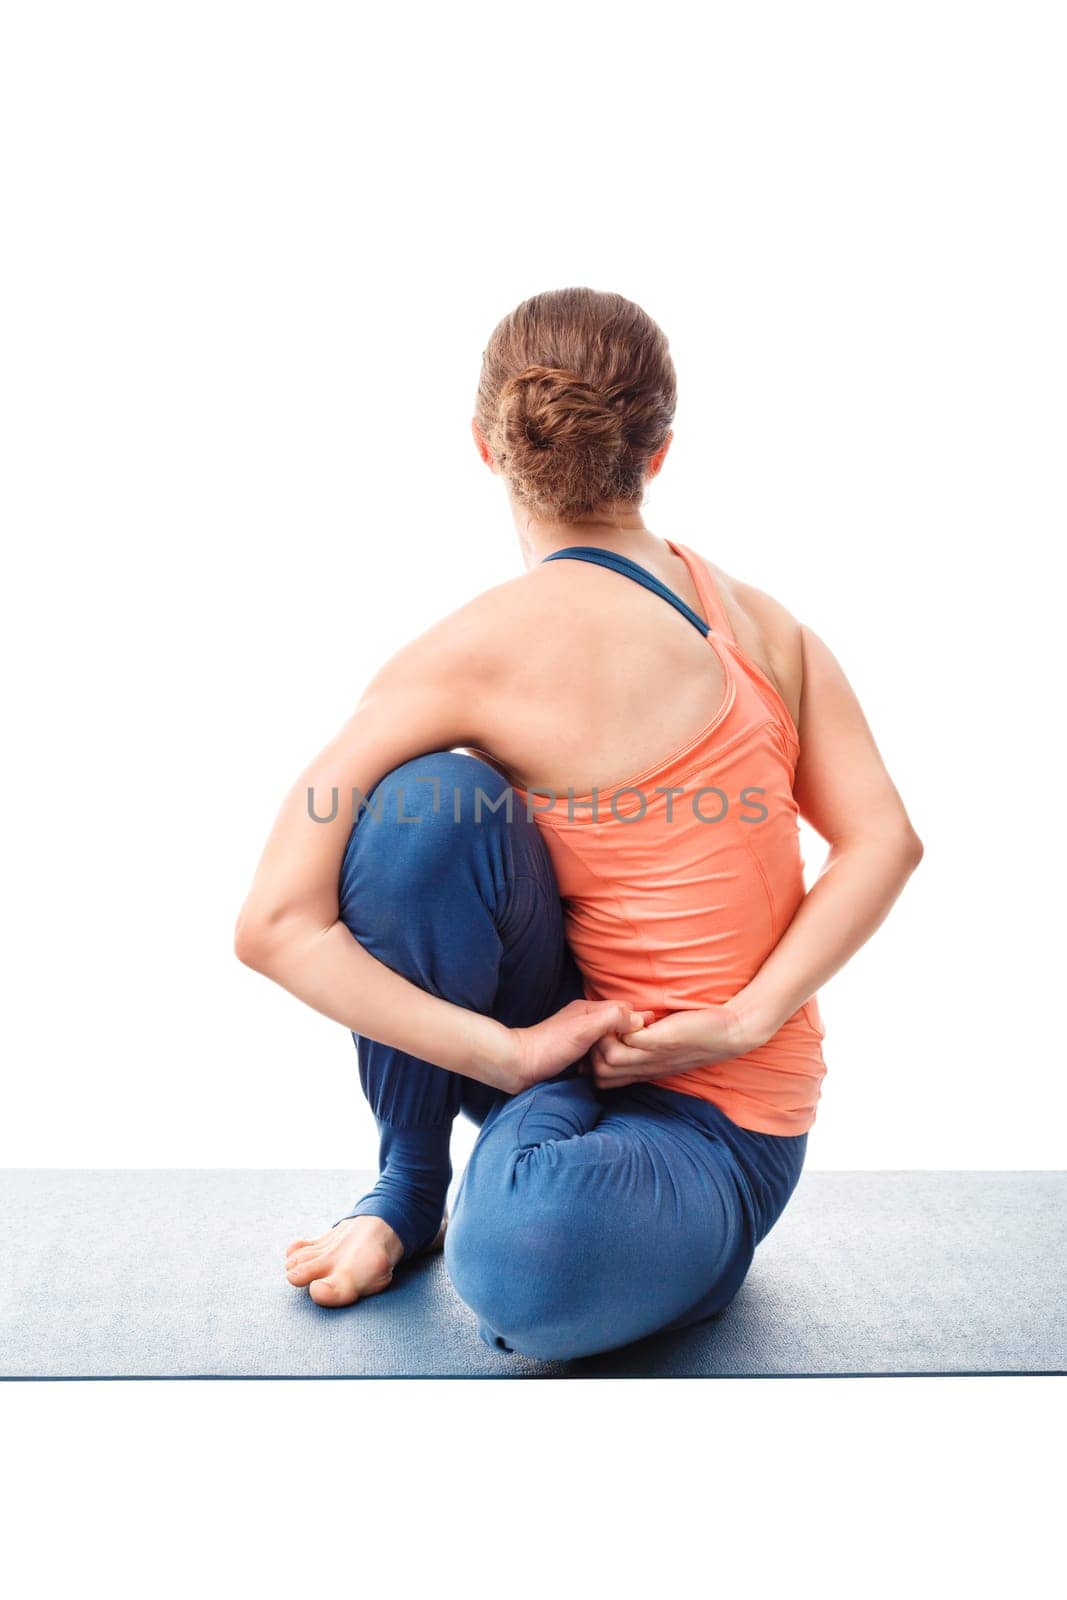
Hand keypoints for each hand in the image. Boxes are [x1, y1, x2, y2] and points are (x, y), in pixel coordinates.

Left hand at [509, 999, 647, 1091]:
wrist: (519, 1065)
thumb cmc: (550, 1047)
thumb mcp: (584, 1030)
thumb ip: (610, 1019)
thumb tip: (638, 1018)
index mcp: (590, 1008)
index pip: (625, 1009)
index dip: (640, 1021)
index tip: (655, 1035)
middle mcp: (587, 1018)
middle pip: (619, 1023)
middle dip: (632, 1034)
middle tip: (647, 1050)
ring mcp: (581, 1034)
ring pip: (610, 1037)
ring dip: (620, 1046)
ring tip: (633, 1058)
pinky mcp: (575, 1050)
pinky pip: (600, 1049)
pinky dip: (608, 1055)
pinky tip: (612, 1066)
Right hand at [583, 1004, 751, 1090]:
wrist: (730, 1034)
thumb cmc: (700, 1037)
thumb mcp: (667, 1050)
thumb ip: (644, 1048)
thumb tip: (622, 1034)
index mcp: (646, 1073)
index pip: (604, 1082)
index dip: (592, 1064)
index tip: (596, 1044)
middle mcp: (646, 1069)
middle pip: (600, 1074)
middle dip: (593, 1051)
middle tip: (604, 1030)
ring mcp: (651, 1057)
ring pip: (607, 1060)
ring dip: (604, 1038)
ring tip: (616, 1022)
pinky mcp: (659, 1041)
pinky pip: (624, 1040)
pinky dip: (621, 1027)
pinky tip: (634, 1017)